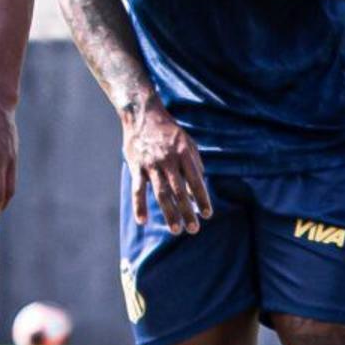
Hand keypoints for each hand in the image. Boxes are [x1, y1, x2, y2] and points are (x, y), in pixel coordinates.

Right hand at [121, 101, 209, 234]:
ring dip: (169, 213)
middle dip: (188, 212)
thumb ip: (195, 164)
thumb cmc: (168, 131)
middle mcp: (168, 160)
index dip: (201, 199)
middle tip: (194, 229)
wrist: (142, 115)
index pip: (195, 181)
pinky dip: (139, 206)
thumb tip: (199, 187)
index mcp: (184, 154)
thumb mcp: (187, 142)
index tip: (207, 214)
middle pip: (180, 191)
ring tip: (176, 229)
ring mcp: (151, 164)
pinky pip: (138, 189)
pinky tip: (143, 221)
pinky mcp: (136, 166)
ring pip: (161, 193)